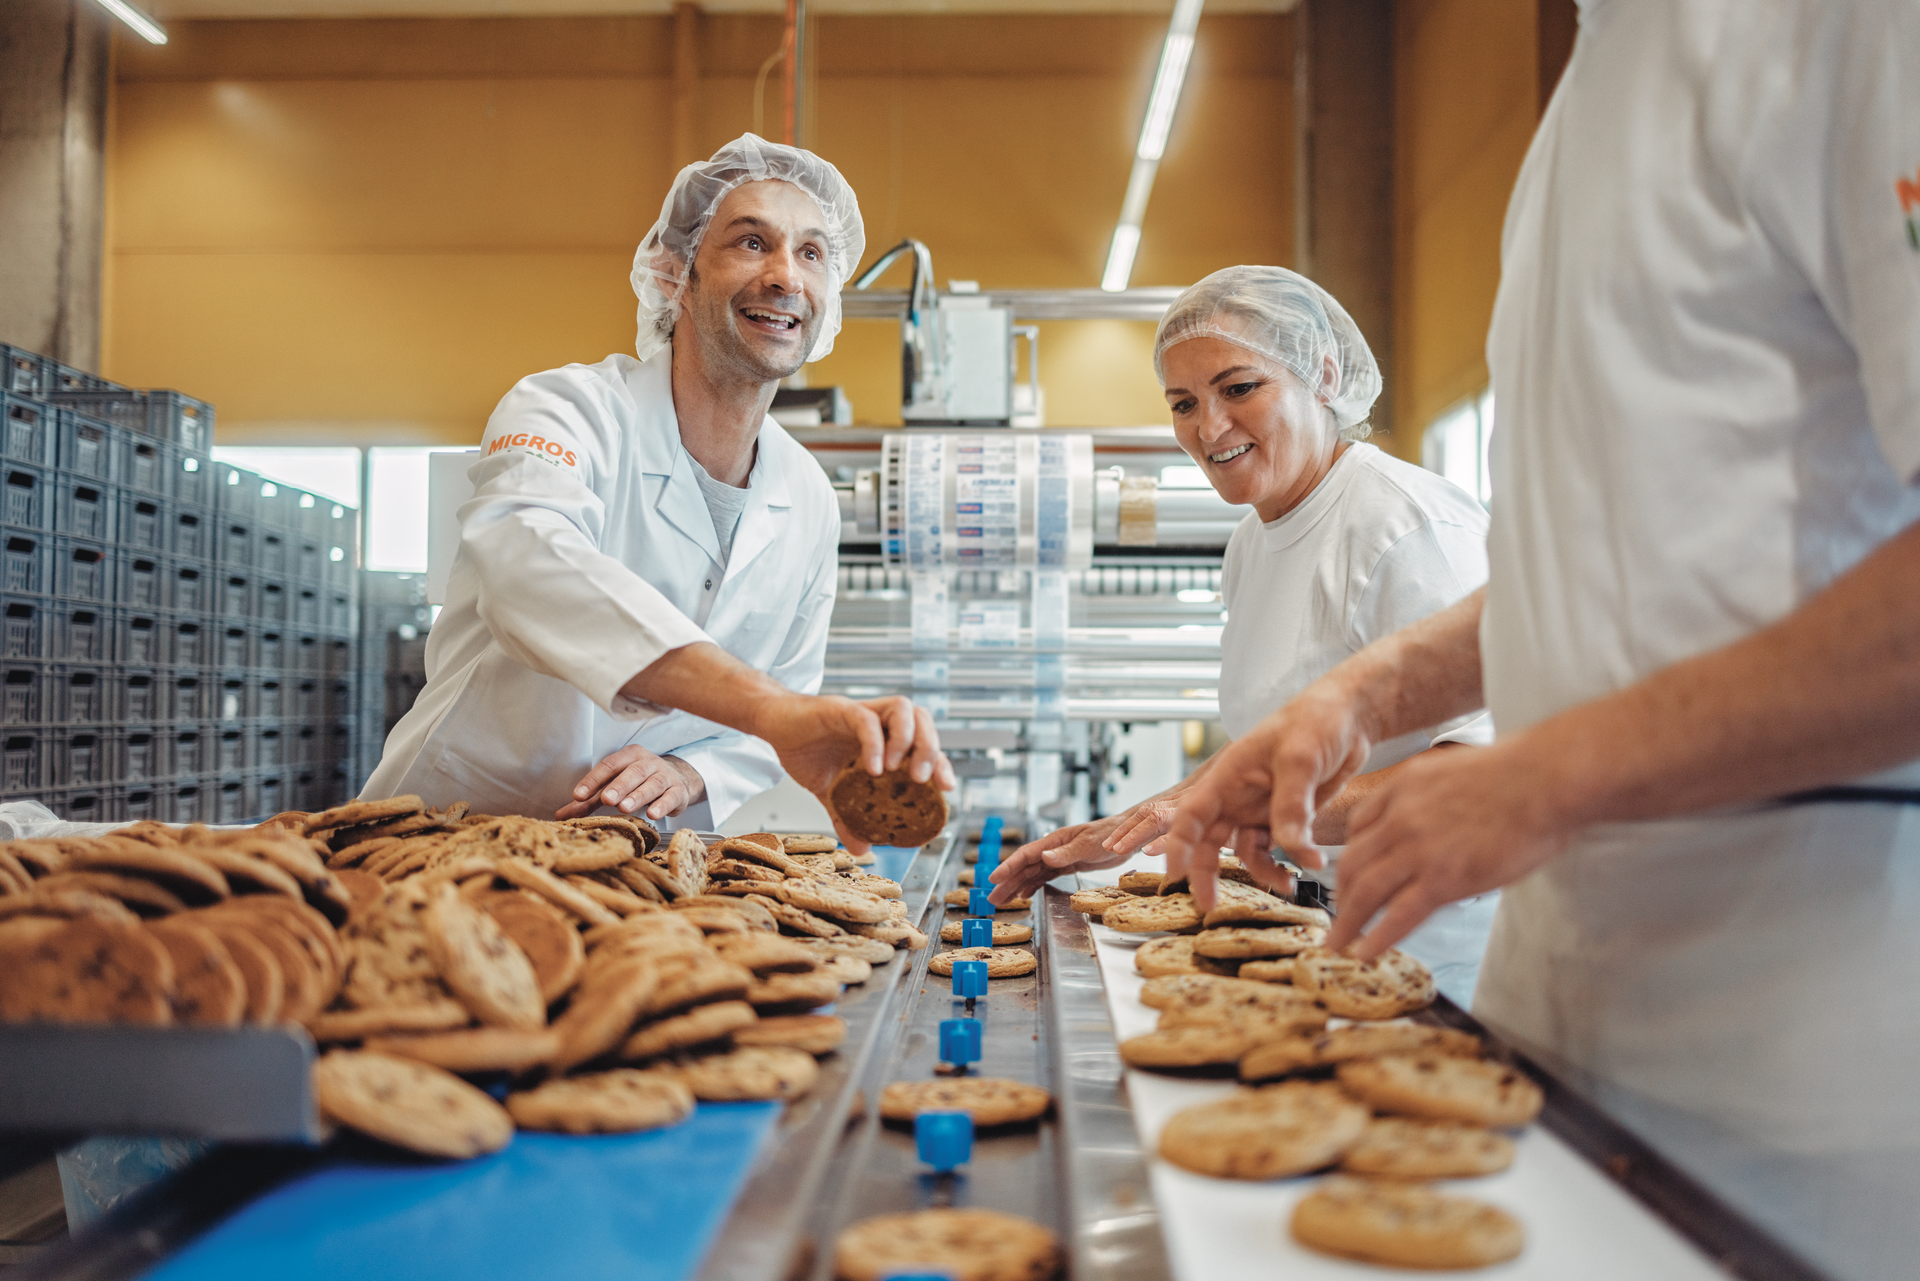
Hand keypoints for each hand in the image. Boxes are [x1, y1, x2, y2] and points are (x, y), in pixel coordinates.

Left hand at [556, 747, 703, 820]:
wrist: (676, 781)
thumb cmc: (639, 783)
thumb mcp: (613, 787)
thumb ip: (588, 801)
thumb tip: (560, 816)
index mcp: (629, 756)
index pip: (609, 765)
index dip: (593, 779)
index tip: (577, 795)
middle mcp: (648, 762)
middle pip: (633, 772)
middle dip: (619, 785)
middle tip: (606, 799)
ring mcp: (665, 776)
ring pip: (652, 783)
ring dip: (638, 795)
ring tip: (625, 808)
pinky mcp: (678, 791)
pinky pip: (671, 797)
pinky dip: (662, 805)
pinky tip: (652, 814)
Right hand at [751, 692, 956, 852]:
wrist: (773, 724)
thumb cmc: (804, 748)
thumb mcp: (829, 791)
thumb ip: (846, 816)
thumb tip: (861, 849)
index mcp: (883, 737)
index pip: (924, 744)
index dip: (940, 763)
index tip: (946, 789)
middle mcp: (879, 720)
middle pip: (923, 720)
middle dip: (931, 750)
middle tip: (923, 782)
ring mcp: (861, 712)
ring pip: (903, 709)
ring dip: (908, 740)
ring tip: (899, 772)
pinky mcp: (839, 708)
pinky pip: (865, 720)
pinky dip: (873, 743)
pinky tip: (871, 769)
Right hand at [988, 815, 1135, 902]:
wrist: (1126, 837)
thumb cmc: (1109, 835)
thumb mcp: (1087, 844)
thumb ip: (1066, 852)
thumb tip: (1043, 857)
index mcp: (1054, 841)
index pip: (1025, 855)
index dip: (1008, 867)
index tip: (994, 879)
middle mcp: (1053, 850)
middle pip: (1024, 867)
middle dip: (1007, 883)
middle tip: (992, 899)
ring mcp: (1059, 858)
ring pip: (1032, 874)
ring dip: (1016, 887)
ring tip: (1002, 901)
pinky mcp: (1067, 866)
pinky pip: (1044, 877)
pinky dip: (1033, 886)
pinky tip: (1025, 895)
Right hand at [1162, 684, 1374, 912]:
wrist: (1348, 716)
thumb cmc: (1315, 720)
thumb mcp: (1300, 759)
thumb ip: (1291, 806)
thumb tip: (1292, 849)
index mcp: (1228, 776)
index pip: (1190, 816)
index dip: (1177, 846)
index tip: (1174, 875)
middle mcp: (1238, 796)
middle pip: (1208, 841)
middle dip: (1205, 874)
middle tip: (1209, 905)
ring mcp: (1261, 808)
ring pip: (1245, 851)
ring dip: (1261, 872)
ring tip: (1286, 887)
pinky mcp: (1286, 817)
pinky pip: (1278, 850)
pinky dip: (1289, 863)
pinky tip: (1309, 866)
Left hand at [1329, 738, 1570, 958]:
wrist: (1545, 780)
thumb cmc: (1519, 774)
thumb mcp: (1454, 770)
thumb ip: (1434, 796)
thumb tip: (1439, 817)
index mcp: (1403, 788)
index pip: (1359, 826)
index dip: (1350, 855)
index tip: (1349, 875)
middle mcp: (1400, 817)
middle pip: (1353, 862)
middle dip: (1341, 894)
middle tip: (1339, 915)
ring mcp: (1419, 848)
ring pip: (1366, 891)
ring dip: (1348, 922)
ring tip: (1338, 943)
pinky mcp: (1443, 877)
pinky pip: (1399, 914)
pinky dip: (1377, 937)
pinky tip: (1366, 952)